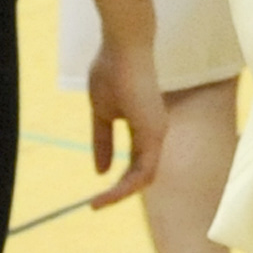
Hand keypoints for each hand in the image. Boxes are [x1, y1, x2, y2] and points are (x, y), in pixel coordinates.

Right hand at [85, 35, 167, 207]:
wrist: (122, 47)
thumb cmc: (113, 72)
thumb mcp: (101, 113)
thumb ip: (103, 141)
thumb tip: (101, 171)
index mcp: (145, 127)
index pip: (138, 164)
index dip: (119, 183)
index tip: (95, 196)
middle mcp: (156, 131)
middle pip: (142, 175)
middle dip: (119, 193)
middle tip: (96, 204)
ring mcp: (157, 131)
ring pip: (145, 177)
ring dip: (121, 194)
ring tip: (97, 203)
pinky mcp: (153, 131)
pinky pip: (145, 170)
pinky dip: (126, 186)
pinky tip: (106, 193)